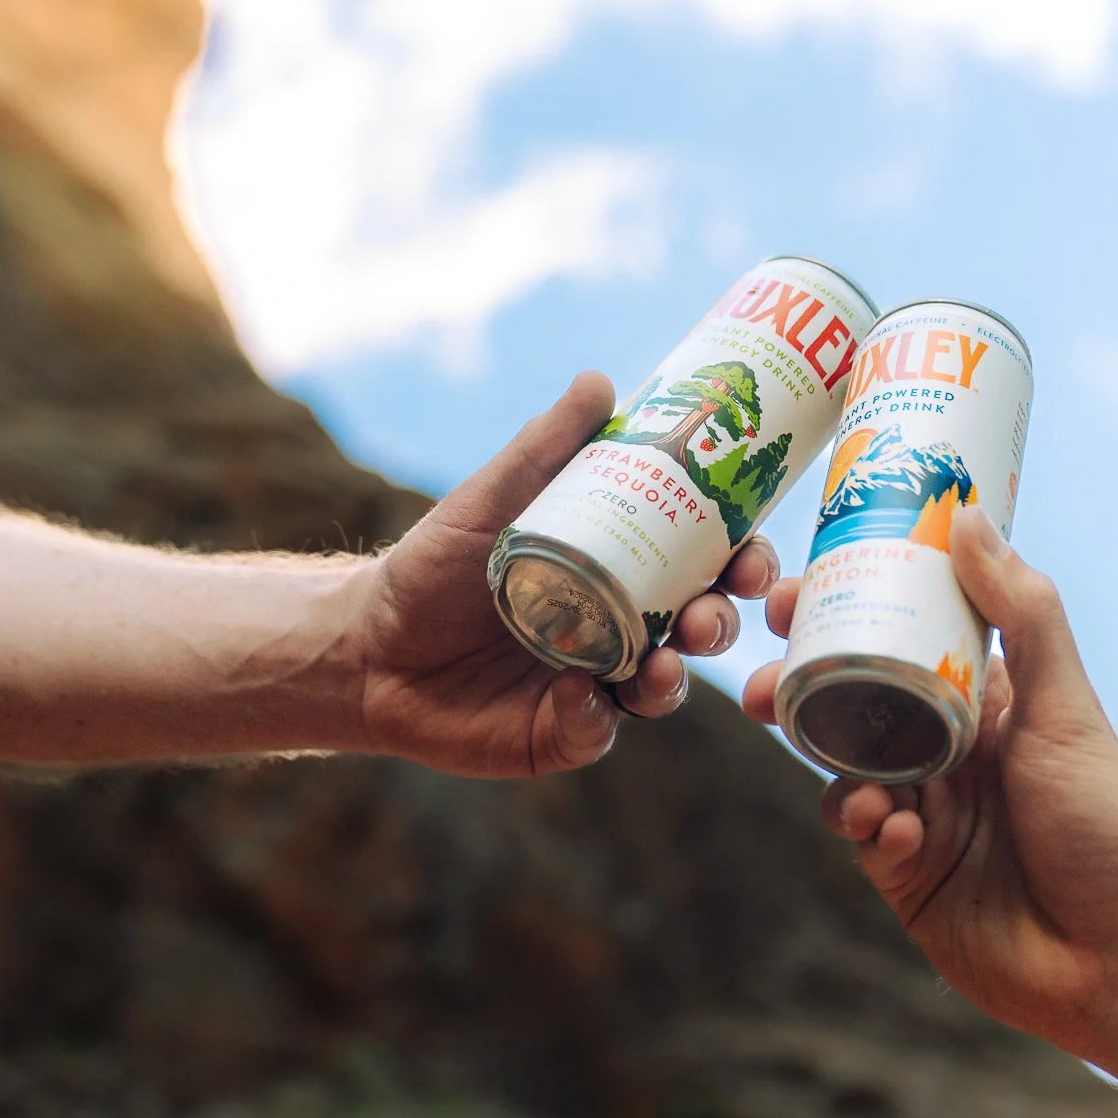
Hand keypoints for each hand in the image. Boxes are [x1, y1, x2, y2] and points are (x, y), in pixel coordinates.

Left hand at [352, 372, 776, 777]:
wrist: (366, 645)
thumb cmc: (433, 566)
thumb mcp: (490, 500)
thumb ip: (544, 448)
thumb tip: (599, 381)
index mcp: (623, 570)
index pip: (705, 564)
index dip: (742, 561)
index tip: (750, 555)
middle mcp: (621, 629)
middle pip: (699, 628)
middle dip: (720, 624)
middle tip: (709, 616)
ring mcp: (597, 686)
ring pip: (662, 688)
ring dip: (674, 678)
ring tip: (661, 666)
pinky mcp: (560, 735)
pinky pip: (598, 733)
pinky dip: (596, 716)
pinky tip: (577, 695)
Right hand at [742, 508, 1117, 1058]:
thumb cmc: (1110, 829)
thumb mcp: (1068, 709)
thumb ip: (1023, 615)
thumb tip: (971, 516)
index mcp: (989, 702)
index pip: (903, 636)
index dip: (847, 609)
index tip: (792, 593)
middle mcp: (951, 752)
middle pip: (854, 703)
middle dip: (803, 688)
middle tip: (767, 683)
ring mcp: (925, 815)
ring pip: (843, 768)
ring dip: (828, 762)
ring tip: (838, 771)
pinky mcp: (907, 877)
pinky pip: (859, 837)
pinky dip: (865, 826)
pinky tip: (894, 832)